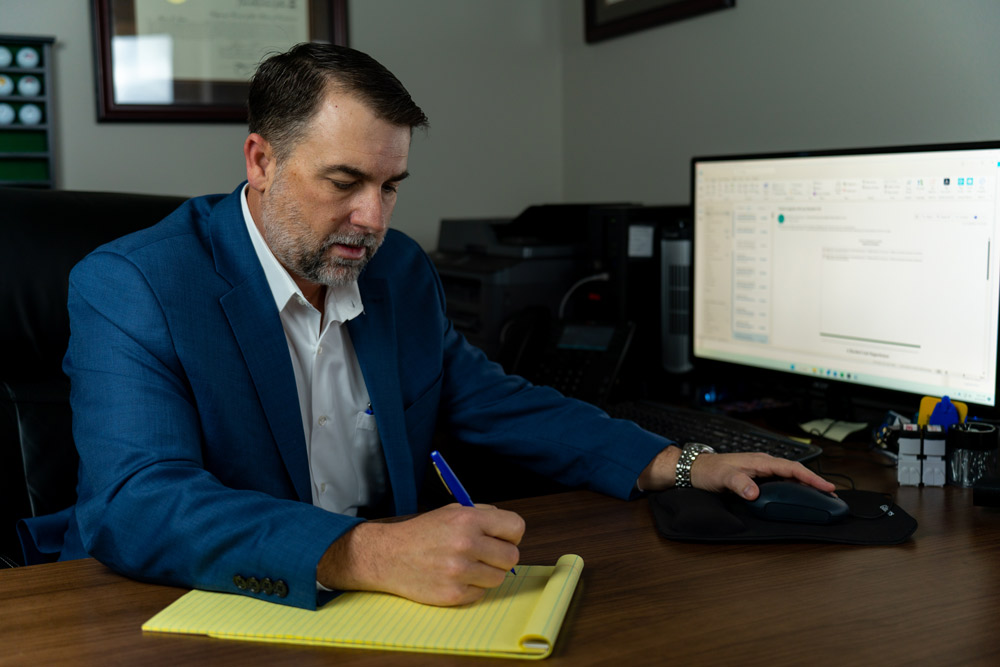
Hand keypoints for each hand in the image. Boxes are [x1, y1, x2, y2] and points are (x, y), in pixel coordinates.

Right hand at [317, 504, 524, 605]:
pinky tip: (454, 577)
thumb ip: (483, 516)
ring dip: (487, 573)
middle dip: (501, 556)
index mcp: (468, 519)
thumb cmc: (422, 533)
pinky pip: (481, 593)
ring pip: (499, 577)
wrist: (389, 556)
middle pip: (512, 557)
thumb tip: (512, 531)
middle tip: (485, 555)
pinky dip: (472, 587)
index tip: (502, 538)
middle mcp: (466, 544)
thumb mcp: (452, 511)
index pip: (516, 527)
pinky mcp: (454, 594)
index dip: (511, 535)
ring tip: (467, 566)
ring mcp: (459, 571)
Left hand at [639, 447, 834, 498]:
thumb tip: (754, 492)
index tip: (827, 487)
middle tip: (832, 496)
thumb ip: (739, 483)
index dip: (811, 478)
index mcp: (760, 461)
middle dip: (815, 482)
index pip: (792, 468)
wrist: (695, 469)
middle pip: (795, 472)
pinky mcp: (757, 477)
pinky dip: (792, 487)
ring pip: (789, 476)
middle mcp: (763, 463)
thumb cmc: (709, 470)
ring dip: (805, 485)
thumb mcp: (723, 477)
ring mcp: (761, 470)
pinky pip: (780, 481)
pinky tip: (797, 495)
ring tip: (821, 497)